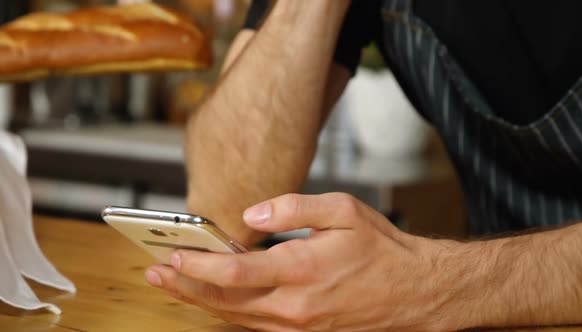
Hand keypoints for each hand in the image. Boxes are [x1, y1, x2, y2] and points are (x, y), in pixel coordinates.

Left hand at [145, 193, 458, 331]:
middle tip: (156, 273)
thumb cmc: (381, 249)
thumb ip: (294, 207)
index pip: (236, 272)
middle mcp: (295, 305)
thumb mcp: (343, 210)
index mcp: (302, 270)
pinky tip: (214, 302)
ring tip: (173, 286)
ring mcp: (299, 326)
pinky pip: (256, 326)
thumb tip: (252, 213)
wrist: (415, 291)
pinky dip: (228, 314)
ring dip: (201, 302)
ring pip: (236, 318)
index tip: (173, 254)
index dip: (199, 264)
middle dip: (186, 287)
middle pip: (226, 302)